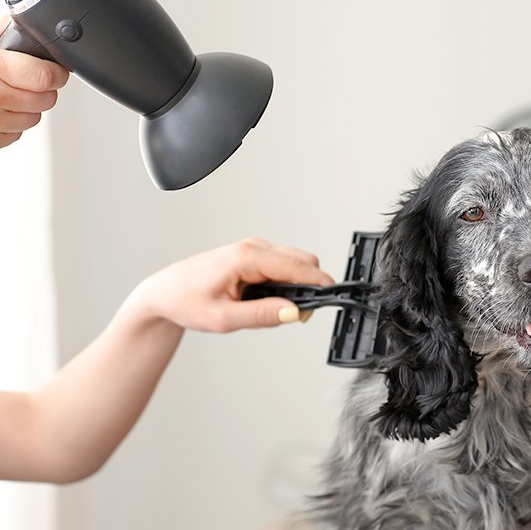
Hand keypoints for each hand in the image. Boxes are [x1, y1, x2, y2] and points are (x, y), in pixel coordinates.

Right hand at [0, 14, 69, 147]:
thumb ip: (6, 32)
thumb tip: (35, 32)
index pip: (38, 77)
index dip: (53, 74)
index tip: (57, 73)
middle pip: (37, 101)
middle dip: (45, 93)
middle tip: (42, 84)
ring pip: (27, 121)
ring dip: (30, 110)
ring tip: (19, 94)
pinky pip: (10, 136)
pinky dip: (11, 125)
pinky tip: (2, 108)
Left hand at [119, 238, 335, 331]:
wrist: (164, 293)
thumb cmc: (185, 301)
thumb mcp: (223, 319)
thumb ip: (262, 316)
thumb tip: (293, 312)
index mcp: (247, 257)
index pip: (298, 266)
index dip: (318, 284)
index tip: (330, 300)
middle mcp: (253, 247)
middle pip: (303, 262)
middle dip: (307, 288)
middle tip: (292, 316)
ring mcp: (254, 249)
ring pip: (294, 265)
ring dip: (293, 288)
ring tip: (267, 310)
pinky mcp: (253, 256)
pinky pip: (282, 268)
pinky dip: (282, 285)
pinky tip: (262, 301)